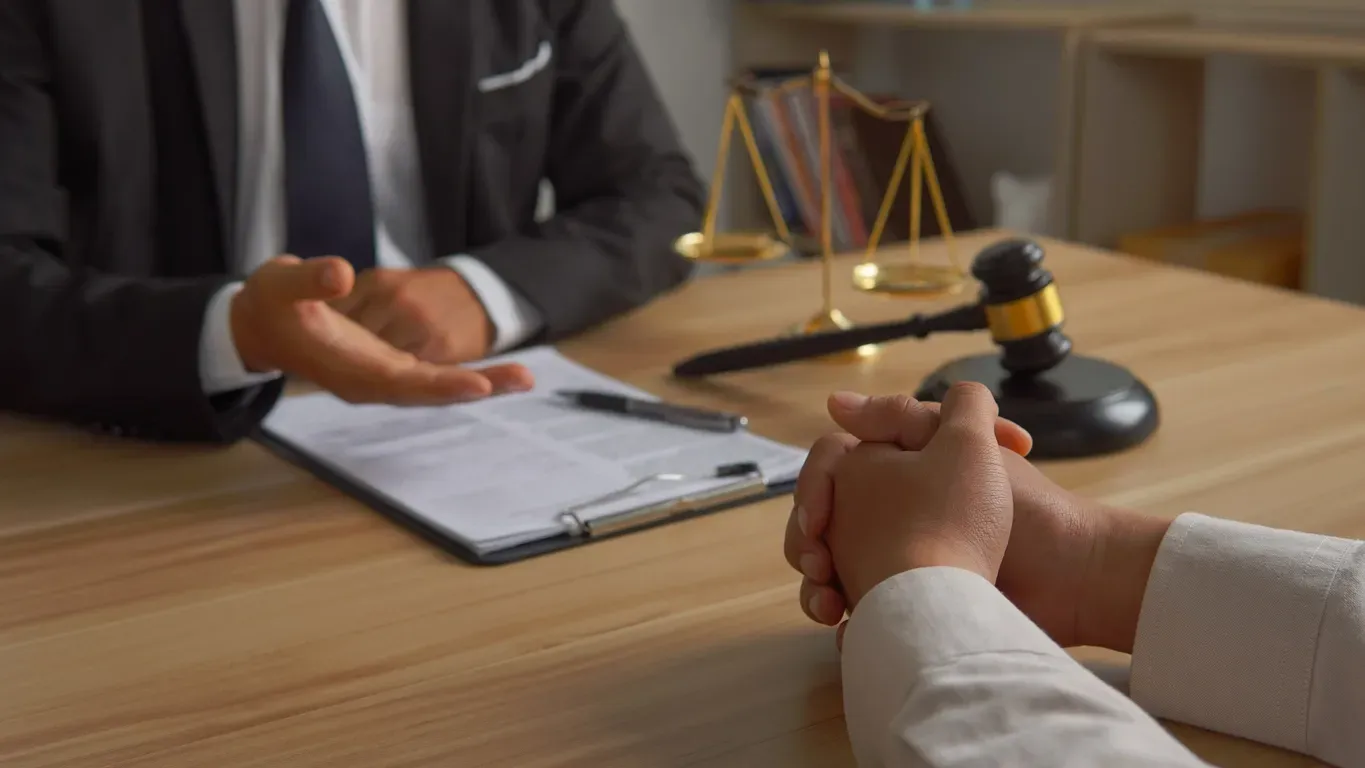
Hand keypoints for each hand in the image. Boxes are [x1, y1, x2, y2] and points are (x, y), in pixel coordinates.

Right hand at [230, 256, 533, 404]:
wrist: (262, 325)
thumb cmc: (268, 305)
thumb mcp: (279, 285)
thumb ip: (307, 280)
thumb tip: (339, 273)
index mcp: (349, 371)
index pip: (401, 382)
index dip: (439, 384)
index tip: (477, 384)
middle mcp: (372, 381)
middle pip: (431, 389)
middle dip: (477, 386)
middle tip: (524, 378)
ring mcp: (385, 374)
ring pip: (438, 383)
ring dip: (481, 382)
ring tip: (525, 376)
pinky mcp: (392, 362)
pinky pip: (435, 373)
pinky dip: (466, 373)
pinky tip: (501, 371)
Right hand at [824, 383, 1014, 609]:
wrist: (1069, 580)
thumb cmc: (1025, 512)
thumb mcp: (961, 446)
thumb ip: (902, 416)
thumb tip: (835, 404)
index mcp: (900, 474)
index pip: (829, 473)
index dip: (814, 492)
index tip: (818, 518)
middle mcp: (892, 515)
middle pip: (820, 524)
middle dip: (809, 545)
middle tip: (819, 563)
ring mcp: (898, 562)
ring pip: (828, 570)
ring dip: (817, 587)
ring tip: (830, 603)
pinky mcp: (912, 606)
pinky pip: (858, 612)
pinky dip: (847, 620)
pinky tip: (848, 625)